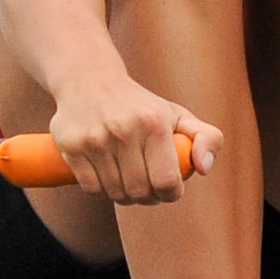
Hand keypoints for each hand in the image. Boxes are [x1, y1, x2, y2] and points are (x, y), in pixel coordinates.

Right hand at [48, 67, 219, 204]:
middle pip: (140, 191)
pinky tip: (107, 180)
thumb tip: (204, 168)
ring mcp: (95, 138)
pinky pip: (91, 188)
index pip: (166, 181)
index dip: (170, 195)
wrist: (89, 80)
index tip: (168, 190)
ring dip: (124, 196)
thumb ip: (208, 138)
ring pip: (115, 193)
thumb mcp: (177, 115)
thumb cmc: (140, 106)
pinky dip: (101, 191)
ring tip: (127, 182)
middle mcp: (124, 129)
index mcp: (155, 123)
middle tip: (147, 189)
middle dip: (147, 198)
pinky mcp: (71, 145)